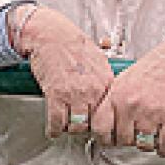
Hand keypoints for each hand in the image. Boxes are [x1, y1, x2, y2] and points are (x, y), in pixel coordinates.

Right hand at [15, 5, 115, 138]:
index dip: (107, 123)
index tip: (102, 128)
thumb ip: (105, 77)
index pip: (113, 113)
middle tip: (84, 129)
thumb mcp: (99, 58)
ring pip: (78, 125)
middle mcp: (93, 90)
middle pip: (97, 123)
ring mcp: (75, 94)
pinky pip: (57, 121)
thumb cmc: (72, 43)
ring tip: (68, 128)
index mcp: (106, 82)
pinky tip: (54, 131)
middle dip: (90, 129)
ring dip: (71, 129)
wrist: (51, 34)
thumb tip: (114, 86)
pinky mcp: (55, 95)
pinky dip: (54, 129)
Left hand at [92, 34, 164, 156]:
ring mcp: (152, 113)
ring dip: (145, 144)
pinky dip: (164, 149)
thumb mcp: (123, 79)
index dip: (102, 136)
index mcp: (116, 95)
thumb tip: (102, 120)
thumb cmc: (154, 68)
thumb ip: (112, 100)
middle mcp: (132, 105)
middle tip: (130, 137)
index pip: (100, 126)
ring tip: (146, 137)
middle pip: (121, 139)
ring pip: (142, 144)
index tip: (106, 139)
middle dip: (125, 141)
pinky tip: (162, 146)